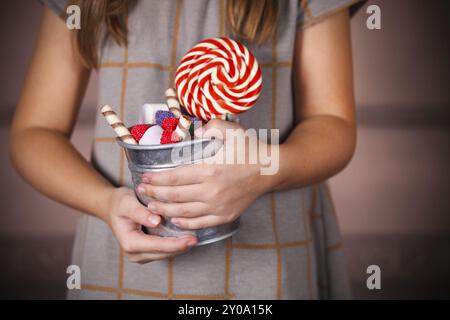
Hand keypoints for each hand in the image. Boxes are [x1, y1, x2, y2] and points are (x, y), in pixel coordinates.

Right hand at [105, 187, 197, 263]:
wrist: (112, 207)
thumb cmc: (120, 203)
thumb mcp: (126, 202)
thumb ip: (140, 212)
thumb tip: (156, 221)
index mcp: (129, 242)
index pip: (157, 245)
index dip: (175, 244)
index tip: (191, 239)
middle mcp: (134, 253)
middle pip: (163, 253)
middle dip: (180, 247)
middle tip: (197, 239)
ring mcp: (140, 254)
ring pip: (165, 254)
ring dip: (179, 247)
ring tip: (195, 238)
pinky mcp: (146, 252)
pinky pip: (163, 251)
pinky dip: (174, 245)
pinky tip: (185, 237)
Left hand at [137, 119, 270, 229]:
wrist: (271, 170)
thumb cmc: (250, 150)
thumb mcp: (231, 130)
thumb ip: (210, 127)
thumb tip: (191, 131)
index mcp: (210, 170)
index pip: (174, 178)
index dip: (156, 180)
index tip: (145, 178)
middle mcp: (212, 191)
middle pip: (175, 196)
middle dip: (154, 195)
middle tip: (141, 192)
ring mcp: (219, 206)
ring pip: (184, 212)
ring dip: (164, 210)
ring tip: (151, 207)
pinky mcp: (226, 215)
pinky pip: (201, 223)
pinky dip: (185, 223)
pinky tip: (174, 220)